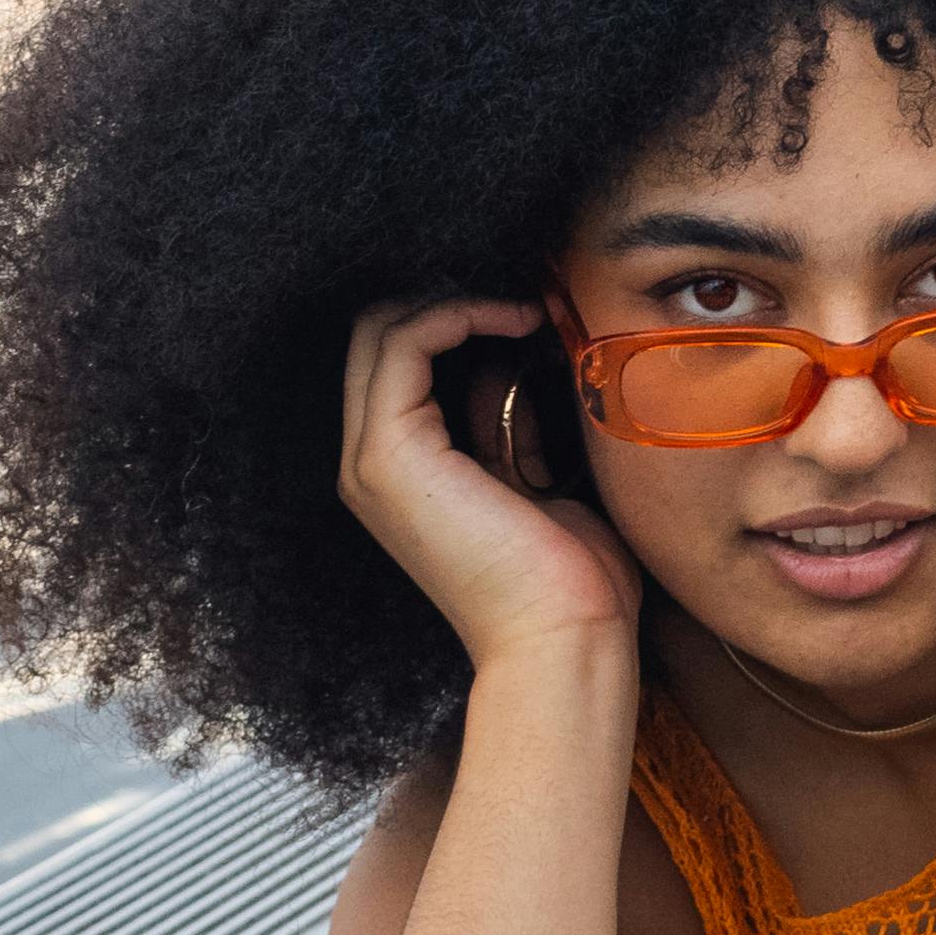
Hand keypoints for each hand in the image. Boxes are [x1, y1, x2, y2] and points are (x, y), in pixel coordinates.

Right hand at [337, 295, 641, 677]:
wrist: (563, 637)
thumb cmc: (567, 575)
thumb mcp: (533, 478)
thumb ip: (505, 424)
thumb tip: (508, 363)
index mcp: (398, 472)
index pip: (394, 359)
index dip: (451, 316)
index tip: (525, 309)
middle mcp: (368, 464)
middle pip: (376, 335)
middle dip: (446, 298)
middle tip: (521, 297)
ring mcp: (370, 460)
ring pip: (380, 329)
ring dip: (456, 300)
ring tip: (525, 307)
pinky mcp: (390, 455)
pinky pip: (403, 344)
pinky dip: (456, 313)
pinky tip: (515, 319)